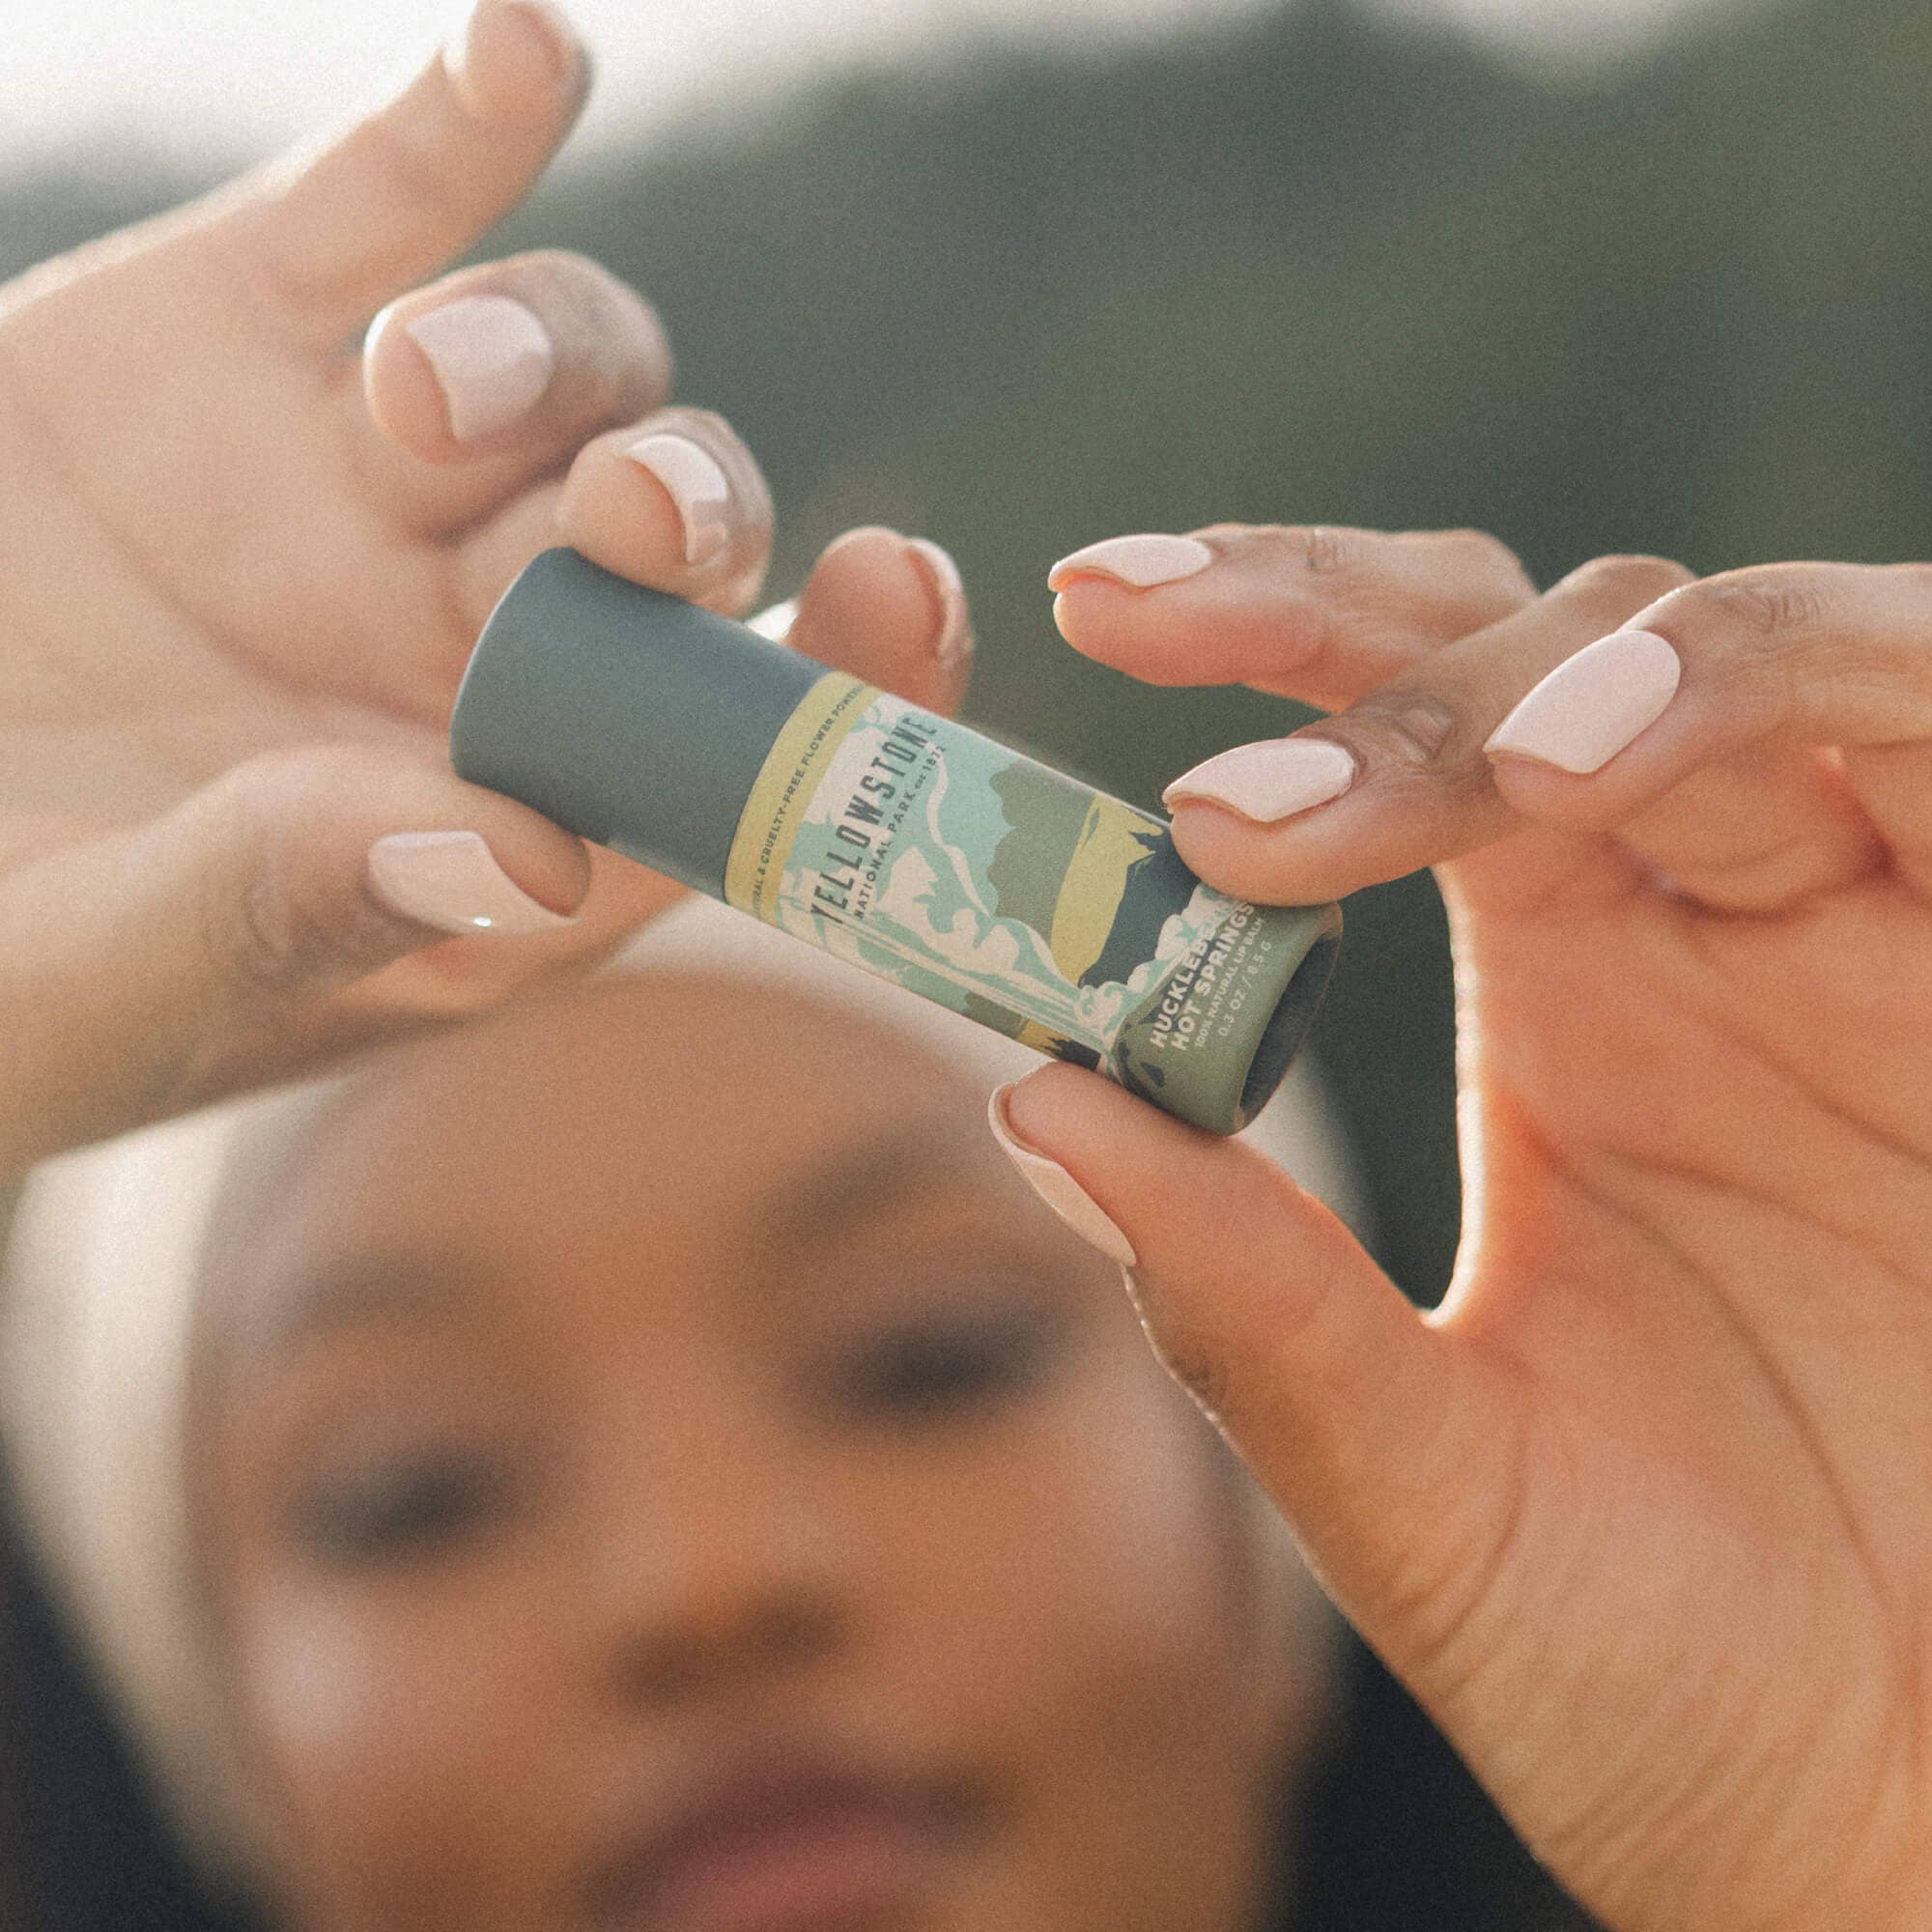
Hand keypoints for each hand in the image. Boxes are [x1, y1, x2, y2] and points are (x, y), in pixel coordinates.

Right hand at [0, 0, 970, 1178]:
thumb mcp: (108, 980)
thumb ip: (299, 910)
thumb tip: (540, 854)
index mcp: (503, 833)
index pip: (742, 758)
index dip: (853, 674)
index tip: (899, 593)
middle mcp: (475, 654)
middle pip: (674, 538)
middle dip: (687, 502)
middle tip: (635, 516)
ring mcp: (369, 488)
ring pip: (567, 368)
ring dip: (537, 357)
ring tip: (412, 395)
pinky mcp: (240, 337)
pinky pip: (387, 206)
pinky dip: (463, 131)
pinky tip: (523, 54)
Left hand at [1001, 528, 1931, 1930]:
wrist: (1892, 1826)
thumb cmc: (1678, 1676)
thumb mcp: (1427, 1483)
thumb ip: (1252, 1305)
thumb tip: (1029, 1101)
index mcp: (1560, 992)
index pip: (1397, 733)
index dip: (1257, 645)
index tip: (1089, 607)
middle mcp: (1711, 922)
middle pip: (1545, 636)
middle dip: (1356, 624)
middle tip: (1153, 629)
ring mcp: (1880, 932)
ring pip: (1752, 650)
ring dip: (1599, 663)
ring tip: (1486, 770)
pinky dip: (1821, 693)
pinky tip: (1621, 765)